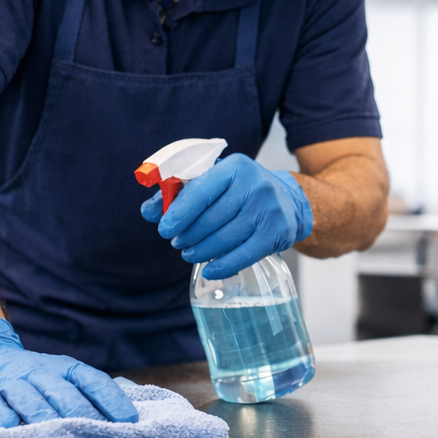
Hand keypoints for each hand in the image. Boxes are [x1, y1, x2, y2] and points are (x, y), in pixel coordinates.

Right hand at [0, 315, 138, 427]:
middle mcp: (38, 372)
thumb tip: (130, 411)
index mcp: (63, 369)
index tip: (129, 421)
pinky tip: (8, 426)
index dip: (111, 400)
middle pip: (62, 392)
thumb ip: (88, 392)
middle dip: (81, 413)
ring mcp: (8, 380)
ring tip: (56, 432)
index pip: (92, 380)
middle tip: (96, 434)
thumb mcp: (60, 376)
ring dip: (43, 415)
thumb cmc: (31, 376)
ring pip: (28, 397)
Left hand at [141, 154, 312, 278]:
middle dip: (189, 235)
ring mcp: (268, 210)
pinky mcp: (277, 232)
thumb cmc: (242, 190)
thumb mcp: (215, 182)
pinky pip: (244, 254)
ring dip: (201, 251)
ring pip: (225, 238)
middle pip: (211, 219)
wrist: (288, 200)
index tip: (164, 229)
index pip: (200, 192)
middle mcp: (255, 185)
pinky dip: (223, 265)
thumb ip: (179, 194)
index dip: (179, 213)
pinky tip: (210, 270)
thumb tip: (149, 212)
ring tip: (190, 254)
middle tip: (177, 243)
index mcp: (234, 167)